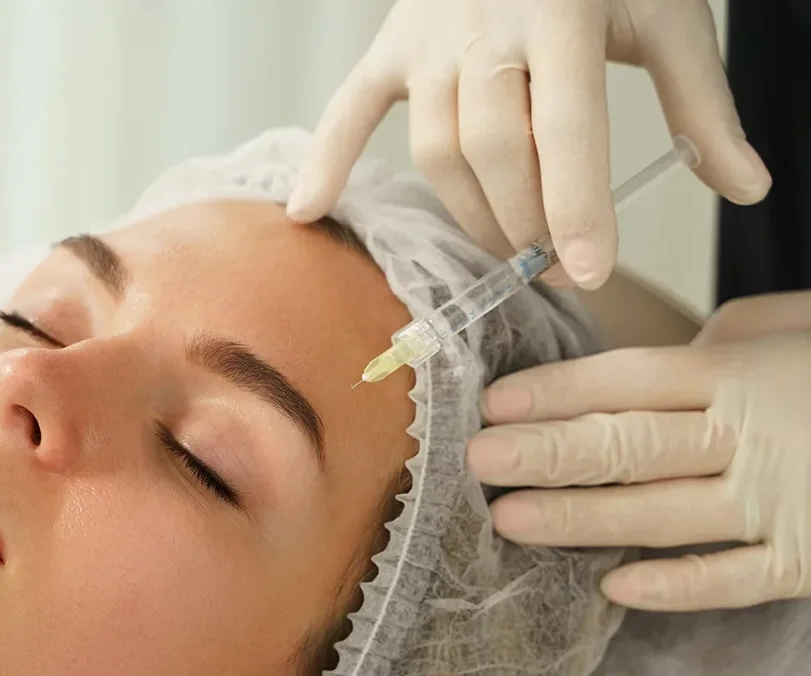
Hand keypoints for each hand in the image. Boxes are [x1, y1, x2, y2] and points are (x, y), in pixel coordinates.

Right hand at [288, 0, 771, 288]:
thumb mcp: (668, 18)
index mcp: (564, 12)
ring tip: (509, 245)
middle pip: (492, 150)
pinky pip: (347, 110)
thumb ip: (700, 105)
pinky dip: (326, 161)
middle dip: (526, 221)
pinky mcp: (391, 47)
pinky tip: (309, 211)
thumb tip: (745, 186)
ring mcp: (428, 38)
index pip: (567, 128)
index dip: (578, 207)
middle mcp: (485, 26)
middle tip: (555, 264)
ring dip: (472, 212)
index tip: (588, 272)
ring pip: (435, 150)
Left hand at [467, 294, 810, 609]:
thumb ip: (729, 341)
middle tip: (476, 461)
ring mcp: (782, 499)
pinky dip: (676, 586)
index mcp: (742, 371)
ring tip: (511, 520)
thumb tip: (667, 356)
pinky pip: (734, 580)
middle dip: (546, 452)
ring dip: (581, 519)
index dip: (558, 390)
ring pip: (662, 513)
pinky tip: (615, 590)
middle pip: (629, 444)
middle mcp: (753, 433)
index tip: (494, 402)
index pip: (630, 378)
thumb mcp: (799, 329)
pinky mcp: (809, 557)